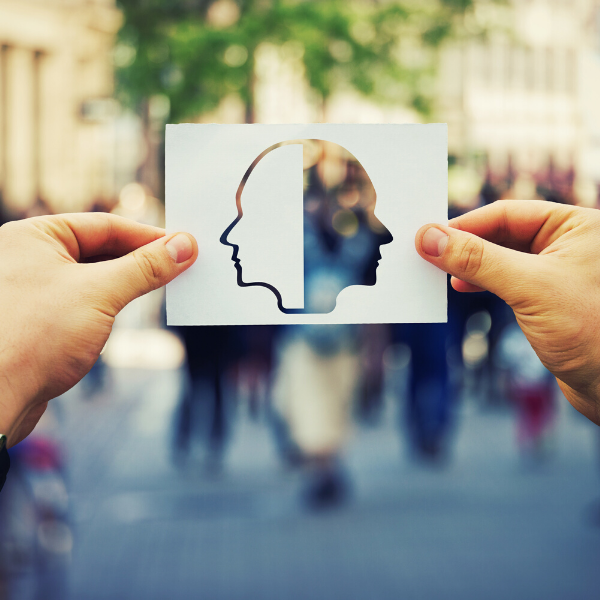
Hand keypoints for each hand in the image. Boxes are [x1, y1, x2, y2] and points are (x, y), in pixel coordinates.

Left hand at [0, 213, 197, 446]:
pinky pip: (86, 302)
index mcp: (34, 236)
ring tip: (165, 287)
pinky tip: (131, 311)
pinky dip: (112, 304)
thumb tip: (184, 247)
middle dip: (141, 260)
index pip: (105, 226)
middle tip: (181, 266)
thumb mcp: (99, 293)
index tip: (184, 245)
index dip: (149, 236)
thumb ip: (145, 267)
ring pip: (95, 278)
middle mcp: (30, 258)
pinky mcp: (40, 321)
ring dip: (129, 283)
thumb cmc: (31, 338)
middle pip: (101, 249)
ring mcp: (34, 291)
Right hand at [415, 200, 599, 425]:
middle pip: (502, 233)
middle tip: (429, 255)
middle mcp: (570, 243)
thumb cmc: (593, 332)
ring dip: (471, 265)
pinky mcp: (550, 298)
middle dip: (466, 246)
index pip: (507, 213)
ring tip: (443, 275)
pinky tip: (464, 288)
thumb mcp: (529, 287)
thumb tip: (429, 238)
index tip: (429, 237)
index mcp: (577, 225)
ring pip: (502, 258)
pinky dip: (483, 283)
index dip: (465, 225)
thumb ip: (477, 259)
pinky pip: (507, 280)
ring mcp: (559, 271)